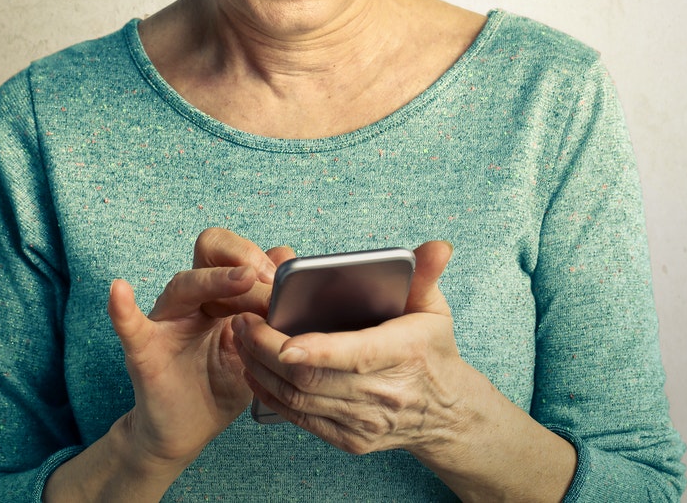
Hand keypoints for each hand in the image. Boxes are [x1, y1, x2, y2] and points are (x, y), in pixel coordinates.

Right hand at [107, 228, 290, 468]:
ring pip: (184, 285)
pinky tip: (119, 290)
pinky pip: (130, 326)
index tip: (283, 281)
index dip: (260, 260)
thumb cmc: (219, 385)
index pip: (236, 255)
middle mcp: (192, 299)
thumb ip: (268, 309)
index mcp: (220, 294)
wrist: (186, 430)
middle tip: (266, 281)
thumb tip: (287, 259)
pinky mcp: (144, 351)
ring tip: (242, 280)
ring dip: (215, 280)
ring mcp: (167, 321)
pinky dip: (123, 308)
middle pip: (209, 249)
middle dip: (241, 258)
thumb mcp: (255, 346)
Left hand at [233, 240, 473, 456]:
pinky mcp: (349, 440)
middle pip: (312, 379)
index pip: (353, 356)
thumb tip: (438, 246)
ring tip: (240, 339)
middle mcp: (382, 394)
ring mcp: (364, 422)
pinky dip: (271, 394)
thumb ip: (426, 274)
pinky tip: (254, 371)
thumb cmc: (433, 350)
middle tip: (242, 320)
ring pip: (299, 400)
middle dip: (266, 350)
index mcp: (403, 355)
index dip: (313, 350)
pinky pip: (300, 419)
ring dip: (261, 369)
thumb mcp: (434, 309)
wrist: (446, 414)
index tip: (279, 339)